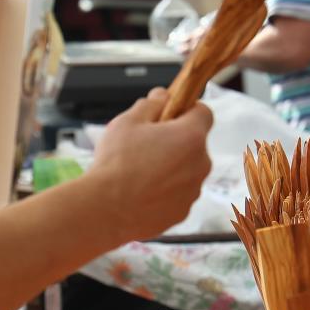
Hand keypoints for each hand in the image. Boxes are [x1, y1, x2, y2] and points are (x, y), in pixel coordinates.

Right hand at [87, 88, 212, 241]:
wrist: (105, 210)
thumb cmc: (116, 163)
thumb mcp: (128, 121)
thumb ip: (150, 104)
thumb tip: (162, 96)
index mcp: (191, 136)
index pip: (204, 113)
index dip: (186, 109)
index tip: (169, 114)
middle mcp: (200, 164)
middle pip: (194, 144)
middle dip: (175, 141)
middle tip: (145, 144)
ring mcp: (193, 191)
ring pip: (185, 170)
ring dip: (170, 167)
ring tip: (138, 172)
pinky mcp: (182, 212)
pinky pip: (177, 194)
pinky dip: (164, 191)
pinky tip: (139, 192)